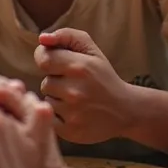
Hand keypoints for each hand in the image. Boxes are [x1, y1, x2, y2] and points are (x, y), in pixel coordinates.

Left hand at [35, 29, 131, 143]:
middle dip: (56, 82)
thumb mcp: (91, 50)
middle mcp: (75, 90)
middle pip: (46, 82)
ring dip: (58, 99)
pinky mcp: (70, 131)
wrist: (125, 110)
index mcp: (79, 66)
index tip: (57, 64)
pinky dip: (58, 116)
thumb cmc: (103, 76)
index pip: (43, 59)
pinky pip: (50, 118)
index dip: (47, 60)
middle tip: (74, 85)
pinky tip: (74, 113)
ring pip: (48, 100)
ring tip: (76, 100)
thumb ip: (66, 36)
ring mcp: (72, 113)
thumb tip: (42, 38)